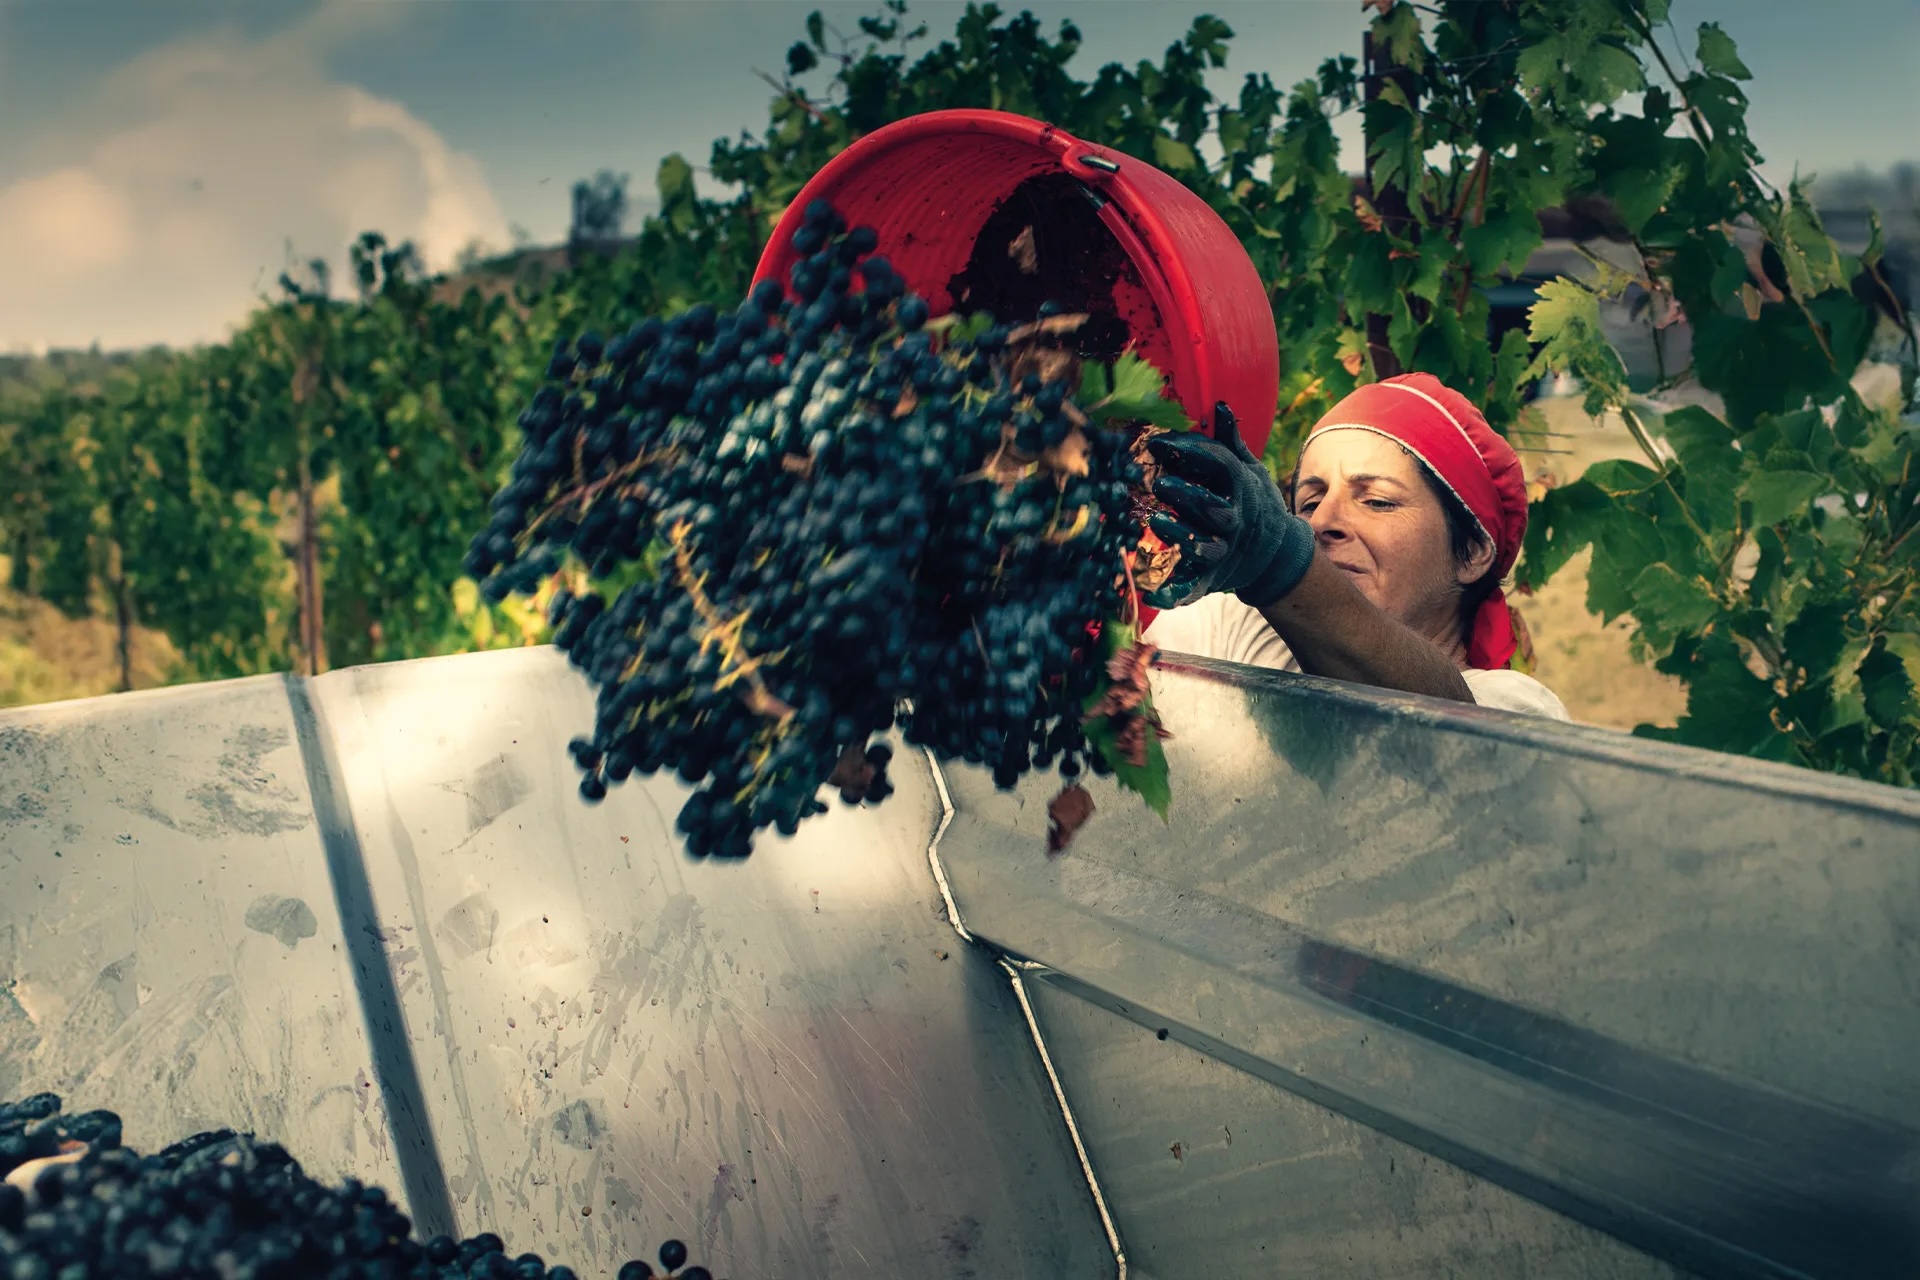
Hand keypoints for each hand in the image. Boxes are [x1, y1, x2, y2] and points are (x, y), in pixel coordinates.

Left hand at [1142, 402, 1317, 610]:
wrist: (1277, 555)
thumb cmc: (1255, 504)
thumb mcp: (1250, 471)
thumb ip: (1230, 443)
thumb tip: (1220, 406)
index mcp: (1241, 489)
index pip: (1219, 464)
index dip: (1191, 451)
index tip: (1158, 443)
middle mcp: (1232, 520)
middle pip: (1211, 507)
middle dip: (1185, 495)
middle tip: (1158, 484)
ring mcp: (1222, 550)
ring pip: (1202, 545)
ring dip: (1179, 534)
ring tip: (1156, 522)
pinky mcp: (1211, 576)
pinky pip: (1192, 587)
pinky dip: (1173, 594)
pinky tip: (1151, 594)